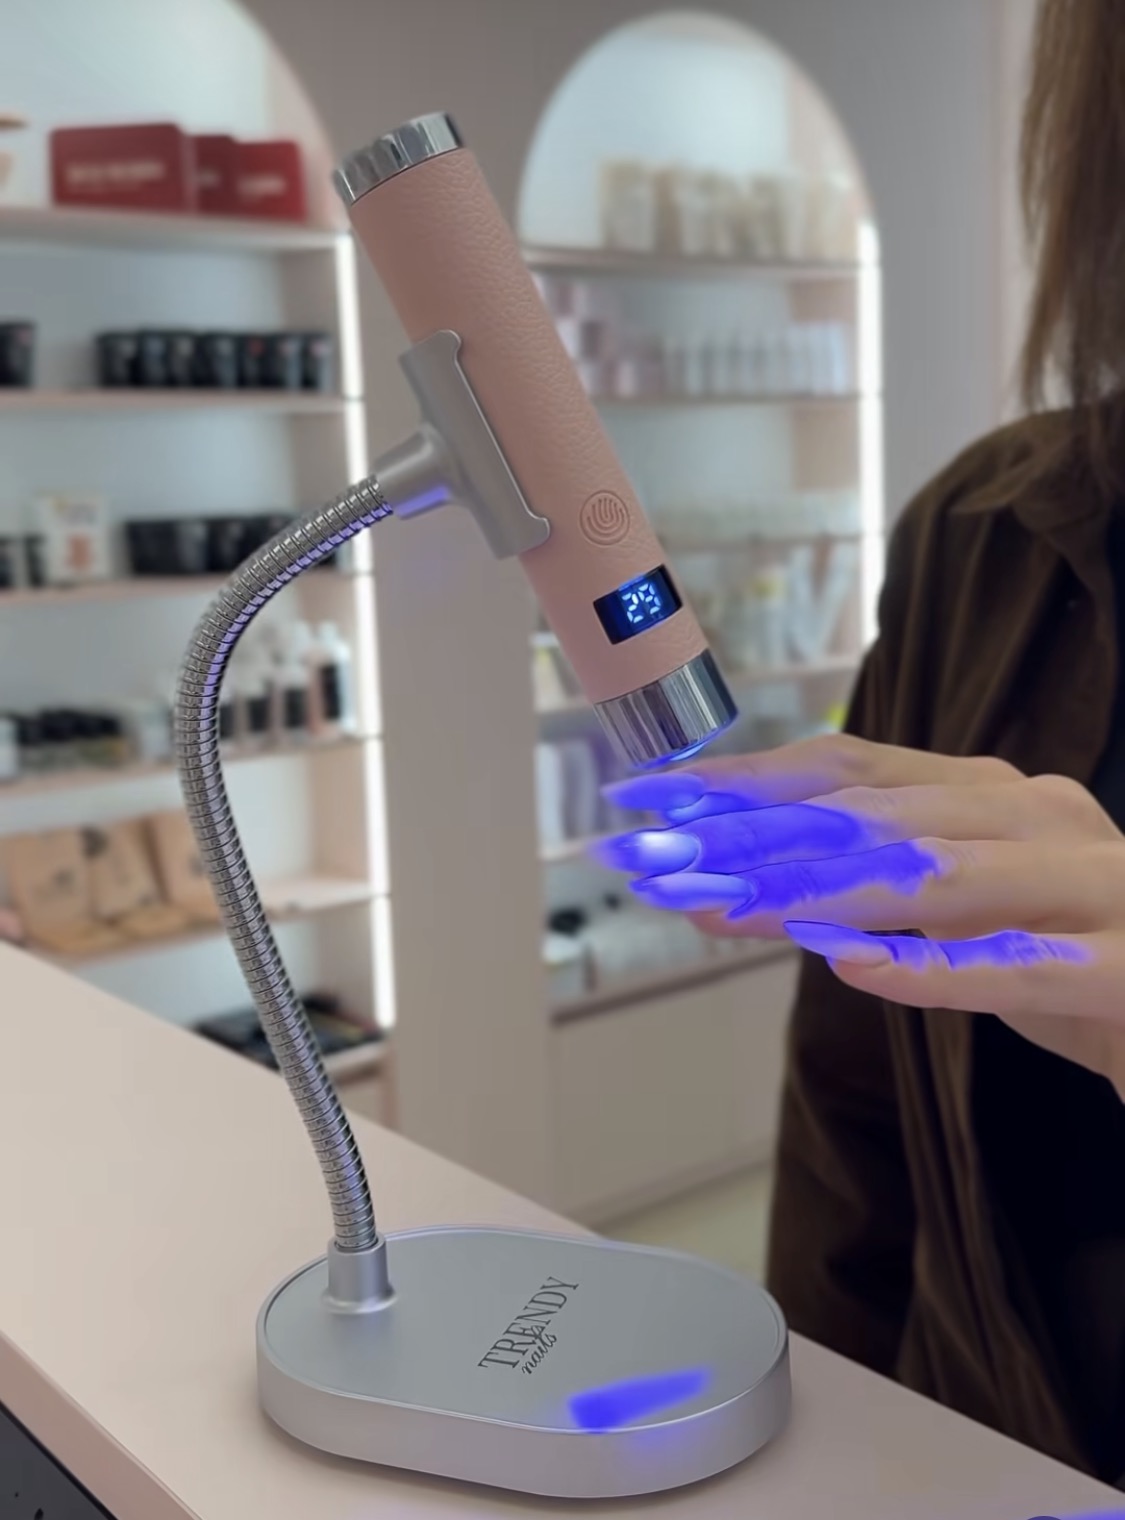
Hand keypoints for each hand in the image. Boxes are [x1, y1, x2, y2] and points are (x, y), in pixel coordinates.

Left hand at [598, 736, 1124, 1095]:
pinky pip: (1017, 965)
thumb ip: (885, 891)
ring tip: (725, 908)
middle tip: (659, 859)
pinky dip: (930, 966)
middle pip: (874, 814)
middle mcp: (1040, 817)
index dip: (748, 780)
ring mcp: (1091, 885)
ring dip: (817, 893)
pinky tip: (851, 966)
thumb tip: (756, 892)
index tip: (655, 799)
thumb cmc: (1076, 957)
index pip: (850, 768)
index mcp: (998, 793)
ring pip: (937, 875)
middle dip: (754, 836)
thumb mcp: (972, 910)